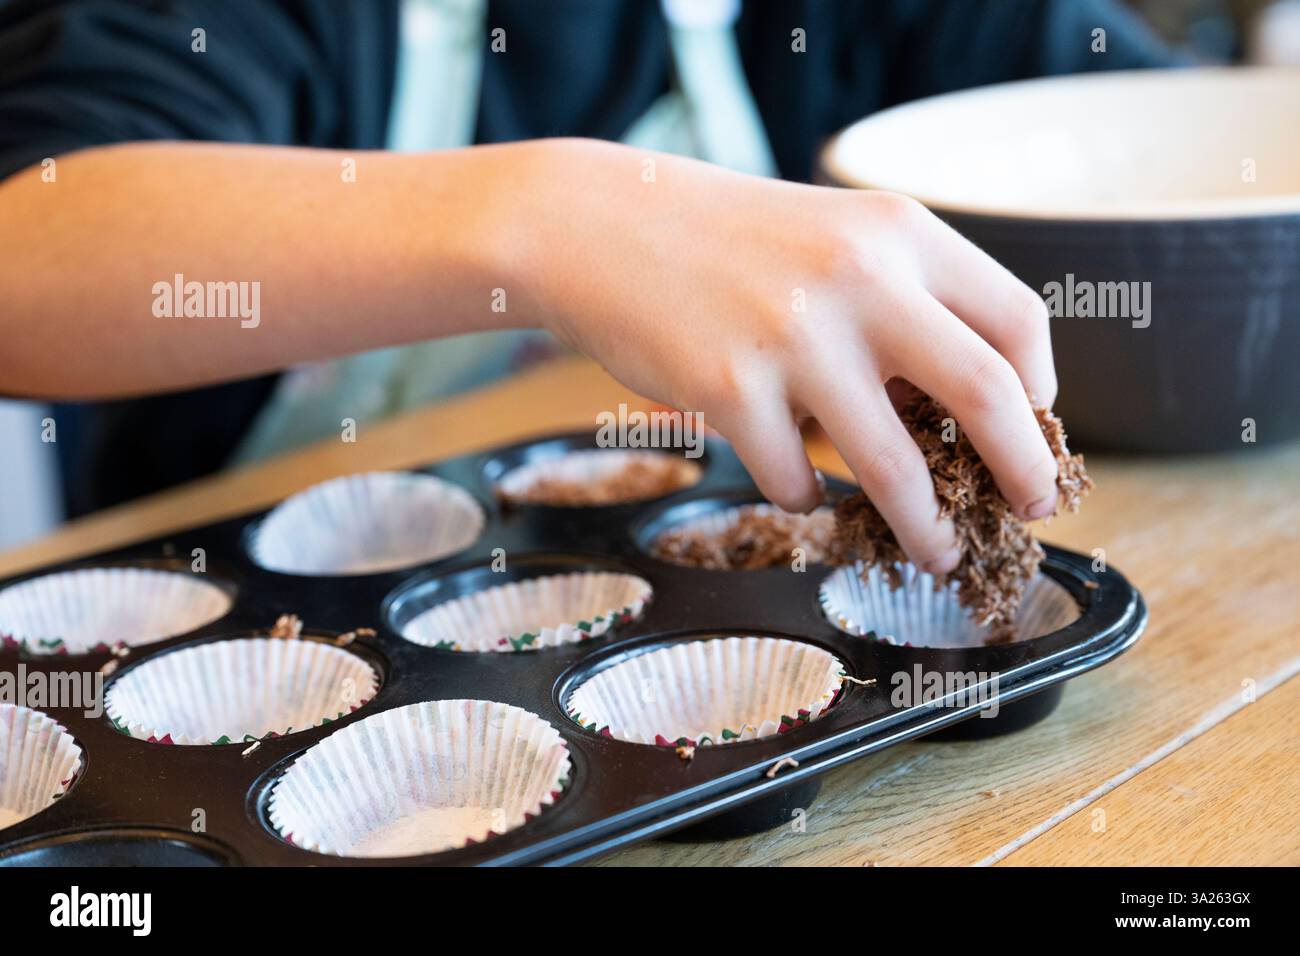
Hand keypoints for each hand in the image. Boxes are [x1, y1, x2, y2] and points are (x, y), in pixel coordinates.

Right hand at [511, 139, 1058, 573]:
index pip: (1017, 321)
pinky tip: (797, 486)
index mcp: (901, 232)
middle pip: (986, 395)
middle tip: (1030, 513)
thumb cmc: (729, 242)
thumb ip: (905, 303)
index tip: (1032, 431)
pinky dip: (806, 497)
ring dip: (926, 527)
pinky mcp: (728, 386)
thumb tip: (967, 415)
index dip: (1041, 391)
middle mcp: (860, 277)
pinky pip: (795, 478)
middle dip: (1022, 472)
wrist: (601, 224)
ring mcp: (793, 335)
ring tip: (934, 551)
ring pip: (895, 468)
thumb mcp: (835, 238)